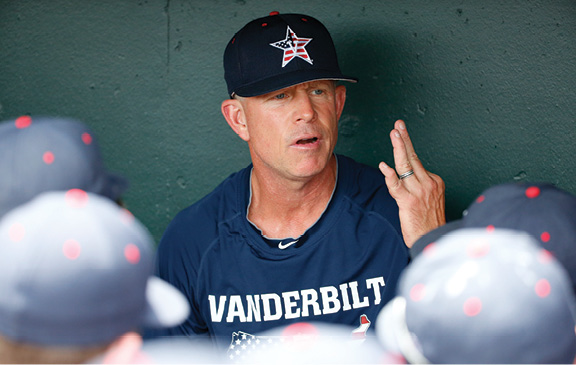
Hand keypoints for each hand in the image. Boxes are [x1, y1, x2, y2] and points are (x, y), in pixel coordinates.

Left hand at [379, 120, 445, 247]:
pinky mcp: (409, 202)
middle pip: (413, 157)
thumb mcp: (428, 200)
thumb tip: (403, 177)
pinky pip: (397, 187)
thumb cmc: (428, 224)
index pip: (416, 161)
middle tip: (398, 125)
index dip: (406, 147)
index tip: (401, 133)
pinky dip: (390, 176)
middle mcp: (428, 184)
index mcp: (434, 182)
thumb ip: (418, 187)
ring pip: (406, 166)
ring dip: (399, 148)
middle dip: (404, 139)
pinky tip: (384, 166)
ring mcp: (419, 192)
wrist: (433, 241)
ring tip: (394, 134)